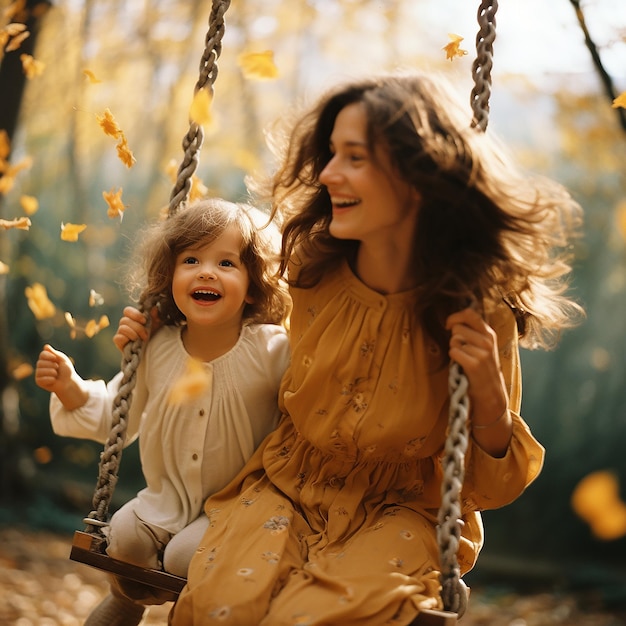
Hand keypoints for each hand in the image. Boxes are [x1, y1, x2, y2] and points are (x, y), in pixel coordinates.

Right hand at [35, 344, 88, 410]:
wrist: (69, 382)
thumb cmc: (66, 370)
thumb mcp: (63, 360)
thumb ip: (54, 353)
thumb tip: (46, 346)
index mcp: (46, 358)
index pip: (42, 354)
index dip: (50, 356)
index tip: (56, 359)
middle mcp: (40, 365)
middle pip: (40, 362)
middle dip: (52, 366)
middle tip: (57, 369)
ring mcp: (38, 373)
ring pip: (40, 371)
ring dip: (52, 373)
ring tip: (56, 374)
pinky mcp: (38, 381)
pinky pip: (41, 379)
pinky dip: (51, 379)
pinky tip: (54, 380)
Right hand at [113, 306, 154, 351]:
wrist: (152, 350)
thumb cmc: (153, 335)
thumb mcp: (157, 325)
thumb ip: (155, 316)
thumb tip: (154, 308)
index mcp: (133, 318)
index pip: (127, 310)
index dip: (135, 314)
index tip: (144, 321)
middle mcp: (125, 324)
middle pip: (124, 320)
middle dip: (137, 328)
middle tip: (146, 335)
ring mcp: (121, 333)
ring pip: (122, 328)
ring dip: (133, 334)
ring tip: (140, 340)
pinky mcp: (119, 342)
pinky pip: (117, 338)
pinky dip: (125, 340)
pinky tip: (133, 343)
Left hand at [446, 307, 510, 455]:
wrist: (491, 392)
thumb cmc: (482, 368)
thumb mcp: (483, 346)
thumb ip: (472, 332)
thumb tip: (453, 320)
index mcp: (489, 333)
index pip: (470, 313)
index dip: (455, 317)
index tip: (449, 325)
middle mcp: (487, 341)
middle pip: (457, 328)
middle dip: (454, 338)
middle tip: (461, 351)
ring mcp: (482, 352)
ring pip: (454, 341)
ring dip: (454, 350)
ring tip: (463, 359)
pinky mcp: (474, 364)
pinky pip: (453, 353)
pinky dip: (453, 360)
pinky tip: (461, 366)